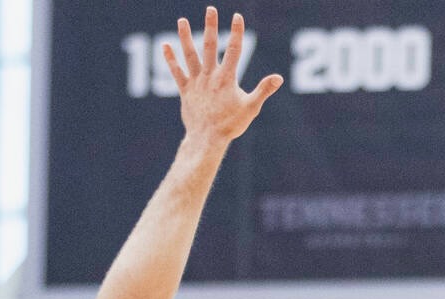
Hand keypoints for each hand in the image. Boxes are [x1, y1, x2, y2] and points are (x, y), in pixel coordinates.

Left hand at [164, 8, 283, 145]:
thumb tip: (278, 77)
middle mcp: (210, 76)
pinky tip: (165, 46)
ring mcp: (196, 82)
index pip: (233, 50)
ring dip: (185, 37)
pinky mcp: (185, 90)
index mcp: (227, 78)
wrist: (207, 139)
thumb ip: (263, 90)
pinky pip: (176, 72)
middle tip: (210, 9)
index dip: (236, 32)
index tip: (237, 16)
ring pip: (190, 55)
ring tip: (181, 20)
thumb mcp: (251, 108)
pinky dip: (171, 59)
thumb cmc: (231, 125)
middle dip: (210, 26)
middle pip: (210, 46)